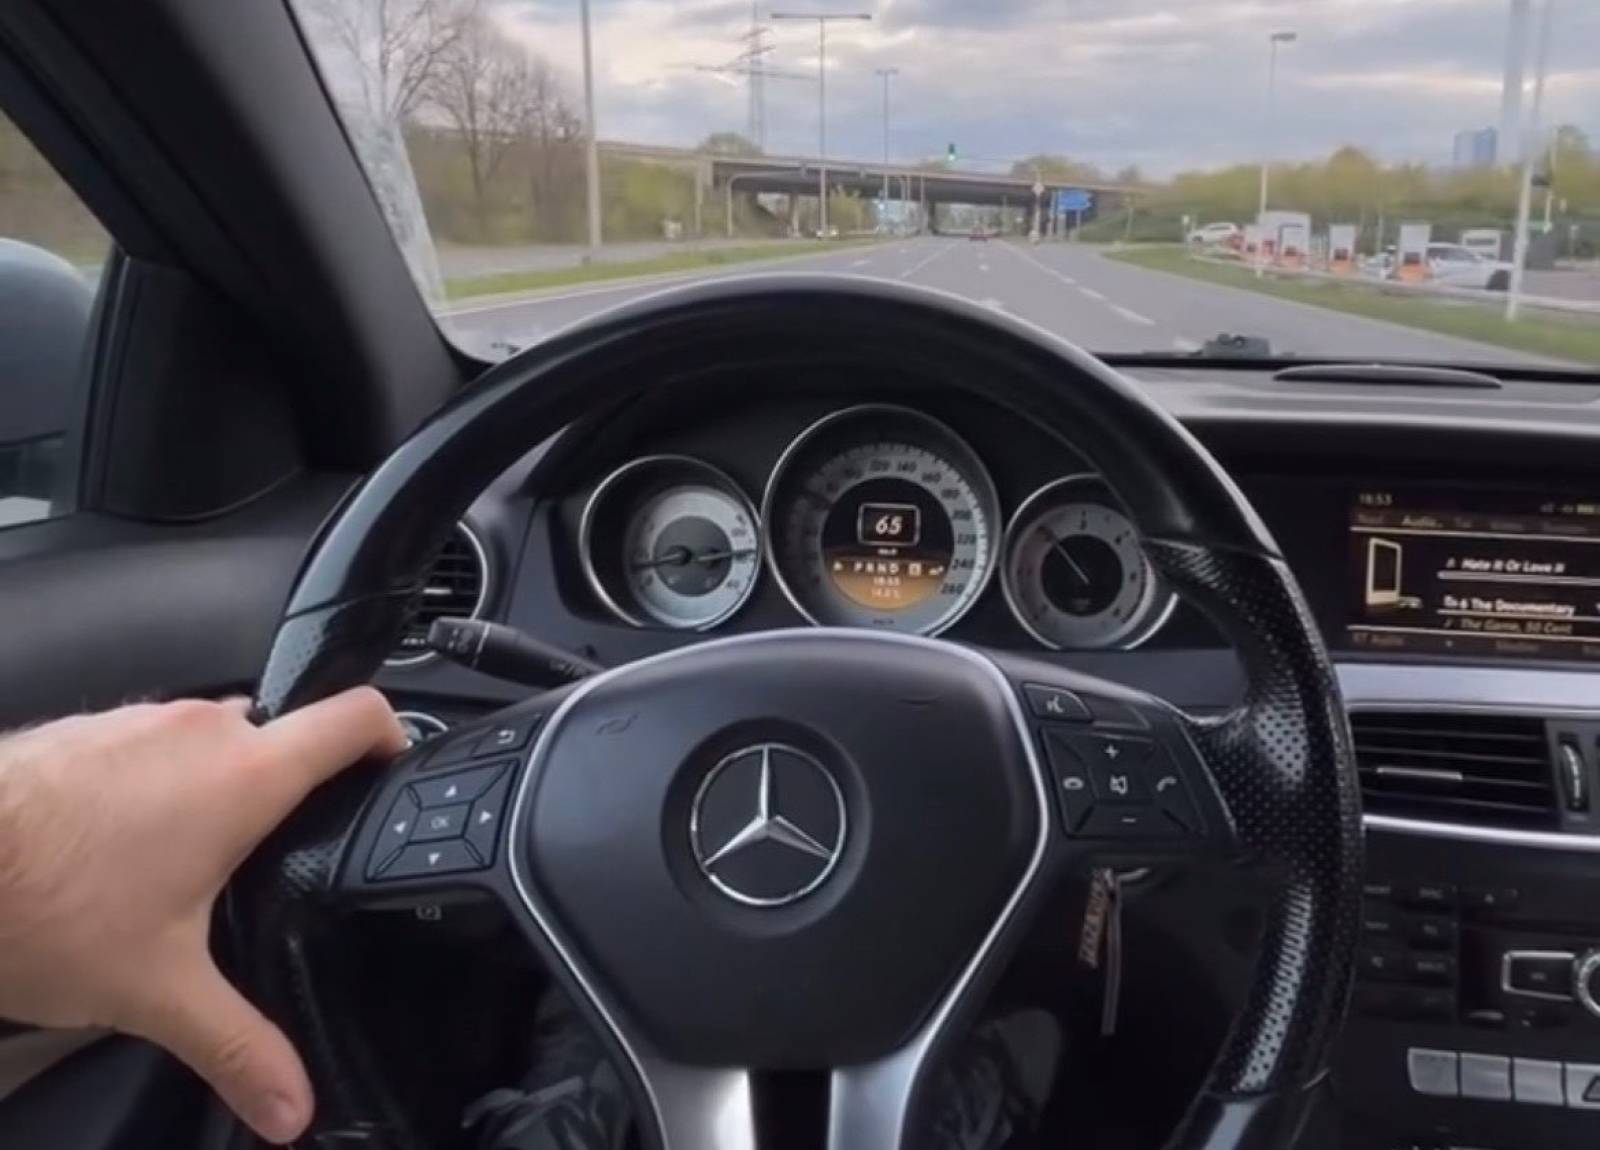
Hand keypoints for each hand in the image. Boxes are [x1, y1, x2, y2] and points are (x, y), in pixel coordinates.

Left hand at [0, 688, 407, 1143]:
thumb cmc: (41, 904)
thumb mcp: (156, 991)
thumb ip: (238, 1046)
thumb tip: (292, 1104)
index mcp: (246, 777)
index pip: (357, 717)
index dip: (392, 738)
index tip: (392, 776)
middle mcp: (202, 730)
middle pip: (283, 738)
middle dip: (286, 796)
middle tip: (268, 863)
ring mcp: (140, 720)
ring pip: (211, 740)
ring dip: (211, 789)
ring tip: (181, 865)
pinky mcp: (87, 727)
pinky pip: (148, 745)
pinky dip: (149, 786)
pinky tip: (114, 848)